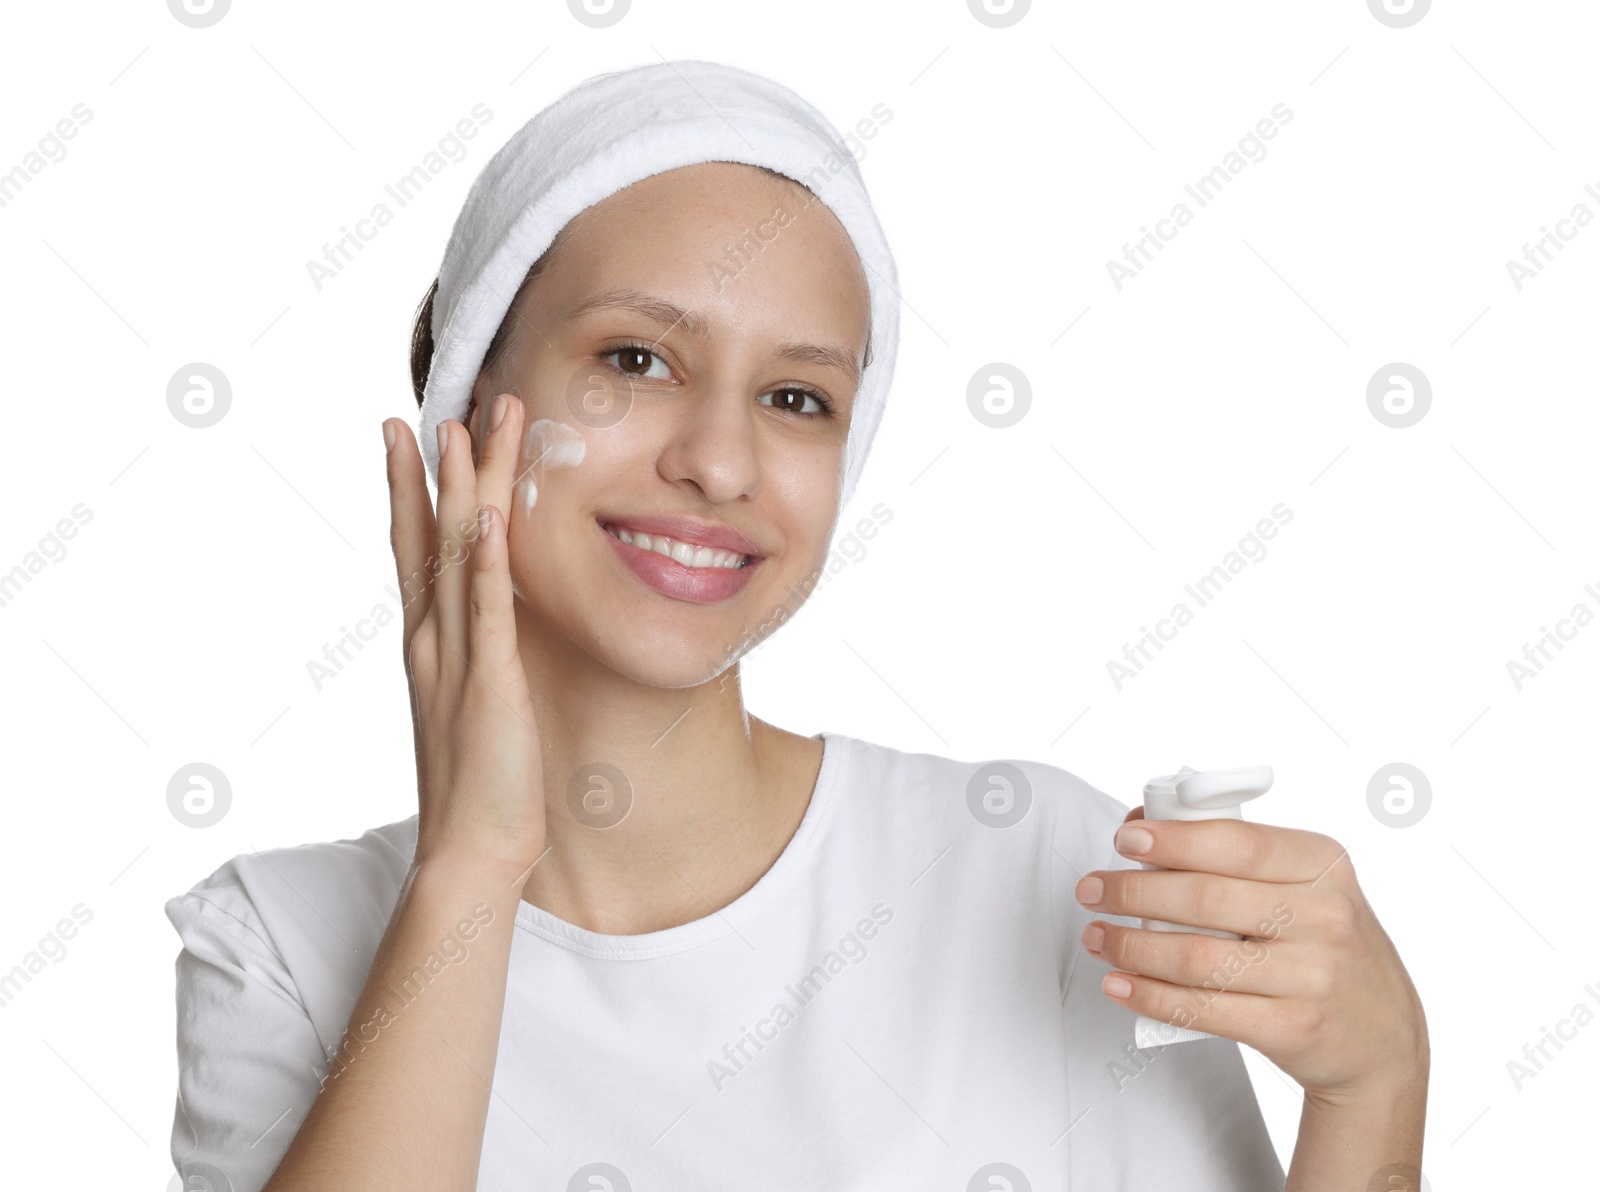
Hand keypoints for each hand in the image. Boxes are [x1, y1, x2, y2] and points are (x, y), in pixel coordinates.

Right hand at [383, 395, 547, 878]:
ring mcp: (455, 659)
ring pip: (453, 556)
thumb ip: (478, 658)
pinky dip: (481, 562)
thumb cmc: (482, 783)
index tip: (414, 434)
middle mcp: (432, 640)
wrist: (468, 853)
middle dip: (436, 468)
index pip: (416, 550)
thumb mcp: (475, 704)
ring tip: (464, 426)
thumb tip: (492, 626)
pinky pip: (486, 612)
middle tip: (443, 402)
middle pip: (426, 536)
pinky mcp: (488, 685)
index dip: (413, 490)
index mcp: (429, 644)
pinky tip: (482, 516)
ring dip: (461, 488)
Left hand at [1075, 805, 1428, 1103]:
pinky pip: (1204, 1010)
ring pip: (1197, 956)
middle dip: (1132, 892)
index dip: (1173, 839)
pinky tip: (1119, 983)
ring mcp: (1313, 976)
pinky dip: (1150, 996)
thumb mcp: (1308, 886)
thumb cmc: (1325, 946)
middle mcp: (1325, 916)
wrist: (1384, 1039)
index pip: (1237, 842)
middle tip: (1091, 889)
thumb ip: (1240, 856)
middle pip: (1206, 898)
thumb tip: (1146, 823)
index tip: (1124, 839)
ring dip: (1130, 946)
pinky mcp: (1294, 1028)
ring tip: (1097, 936)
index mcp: (1324, 865)